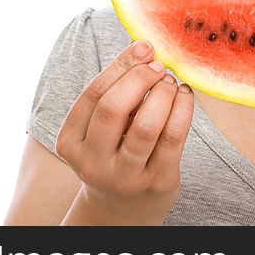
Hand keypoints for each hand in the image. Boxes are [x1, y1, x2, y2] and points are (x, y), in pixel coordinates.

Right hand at [55, 40, 194, 224]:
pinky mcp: (157, 183)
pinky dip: (183, 108)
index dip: (120, 66)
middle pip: (113, 108)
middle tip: (158, 66)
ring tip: (170, 82)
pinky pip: (173, 138)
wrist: (123, 209)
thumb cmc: (113, 153)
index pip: (93, 95)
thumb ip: (115, 91)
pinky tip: (184, 95)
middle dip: (140, 78)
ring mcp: (125, 177)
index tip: (143, 47)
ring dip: (163, 93)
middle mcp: (93, 163)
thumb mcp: (101, 127)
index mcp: (70, 143)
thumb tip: (141, 45)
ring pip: (147, 125)